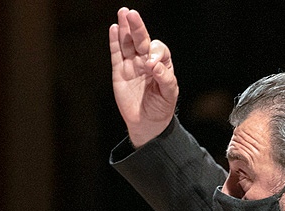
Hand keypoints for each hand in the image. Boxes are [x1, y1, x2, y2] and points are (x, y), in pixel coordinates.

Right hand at [110, 7, 178, 146]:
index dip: (155, 53)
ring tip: (123, 13)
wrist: (147, 123)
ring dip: (125, 28)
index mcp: (161, 63)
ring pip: (127, 43)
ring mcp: (132, 65)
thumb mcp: (169, 94)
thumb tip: (153, 65)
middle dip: (137, 27)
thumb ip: (165, 78)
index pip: (158, 49)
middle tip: (131, 13)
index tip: (151, 65)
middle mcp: (146, 60)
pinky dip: (115, 42)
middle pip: (141, 39)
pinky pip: (116, 54)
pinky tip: (115, 28)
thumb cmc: (161, 107)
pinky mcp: (119, 72)